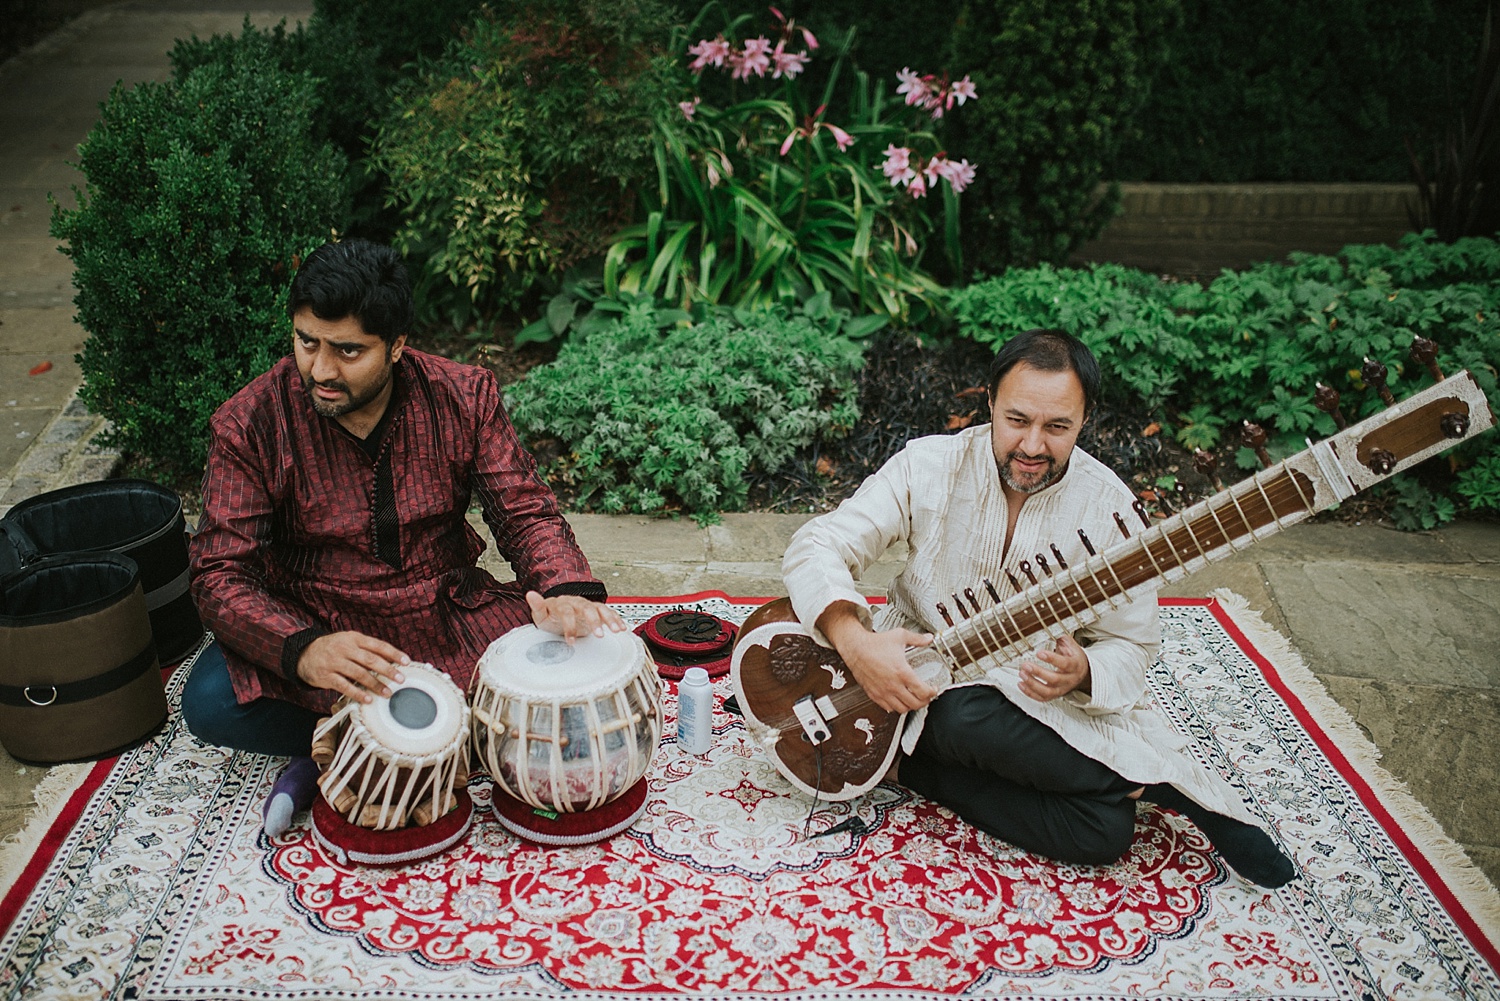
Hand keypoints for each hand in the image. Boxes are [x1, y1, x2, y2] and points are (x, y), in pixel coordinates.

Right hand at [297, 631, 409, 703]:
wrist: (304, 654)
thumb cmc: (334, 649)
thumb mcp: (349, 642)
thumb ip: (368, 649)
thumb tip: (393, 661)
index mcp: (354, 638)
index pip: (378, 645)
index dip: (393, 653)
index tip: (406, 662)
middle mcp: (344, 648)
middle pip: (370, 660)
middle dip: (387, 670)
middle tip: (401, 679)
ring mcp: (334, 662)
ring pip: (359, 674)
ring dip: (375, 684)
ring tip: (388, 692)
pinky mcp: (326, 676)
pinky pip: (344, 686)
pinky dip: (358, 693)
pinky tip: (368, 699)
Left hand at [527, 591, 626, 639]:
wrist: (560, 612)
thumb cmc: (551, 614)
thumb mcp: (540, 613)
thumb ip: (537, 605)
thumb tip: (530, 595)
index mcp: (563, 603)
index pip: (567, 612)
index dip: (569, 626)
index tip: (570, 641)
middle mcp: (577, 603)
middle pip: (587, 609)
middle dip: (594, 622)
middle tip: (599, 635)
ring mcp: (588, 606)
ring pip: (601, 609)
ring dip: (610, 619)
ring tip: (616, 630)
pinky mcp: (596, 610)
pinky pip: (608, 612)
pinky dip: (616, 619)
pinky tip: (622, 627)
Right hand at [818, 602, 936, 713]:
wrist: (855, 648)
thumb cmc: (874, 644)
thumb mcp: (899, 636)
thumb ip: (917, 639)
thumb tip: (928, 638)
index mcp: (902, 672)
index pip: (923, 691)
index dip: (932, 692)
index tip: (933, 689)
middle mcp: (893, 685)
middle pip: (915, 703)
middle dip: (924, 701)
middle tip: (926, 696)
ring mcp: (883, 691)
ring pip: (902, 709)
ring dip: (910, 706)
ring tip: (914, 699)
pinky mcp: (874, 694)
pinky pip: (888, 708)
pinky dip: (896, 707)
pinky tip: (898, 700)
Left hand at [1018, 632, 1090, 702]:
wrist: (1083, 673)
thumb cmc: (1074, 657)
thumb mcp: (1071, 645)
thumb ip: (1060, 637)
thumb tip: (1048, 627)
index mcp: (1075, 665)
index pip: (1064, 664)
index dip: (1052, 659)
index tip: (1040, 653)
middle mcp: (1069, 679)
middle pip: (1054, 679)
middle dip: (1038, 672)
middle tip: (1026, 665)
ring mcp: (1062, 689)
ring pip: (1047, 692)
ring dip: (1032, 684)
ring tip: (1022, 674)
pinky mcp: (1055, 695)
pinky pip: (1042, 698)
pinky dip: (1030, 693)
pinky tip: (1021, 684)